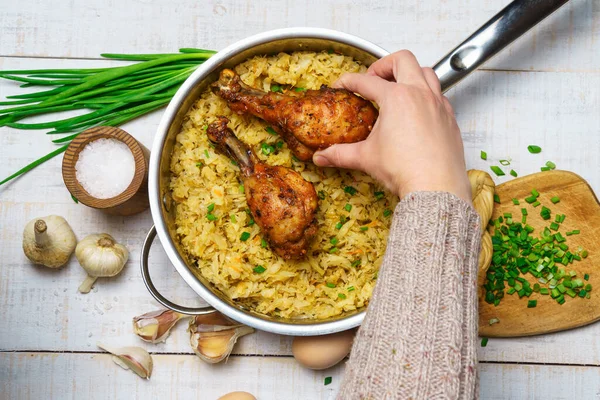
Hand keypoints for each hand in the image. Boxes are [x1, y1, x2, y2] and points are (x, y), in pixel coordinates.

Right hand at [312, 50, 471, 203]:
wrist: (435, 187)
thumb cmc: (406, 169)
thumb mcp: (366, 158)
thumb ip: (341, 154)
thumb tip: (323, 156)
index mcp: (397, 98)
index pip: (366, 81)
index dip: (349, 81)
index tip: (342, 85)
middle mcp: (419, 94)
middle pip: (402, 60)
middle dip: (384, 64)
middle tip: (373, 78)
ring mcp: (438, 104)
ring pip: (427, 71)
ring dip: (410, 73)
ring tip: (398, 86)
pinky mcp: (450, 118)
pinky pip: (440, 95)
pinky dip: (427, 94)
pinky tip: (418, 109)